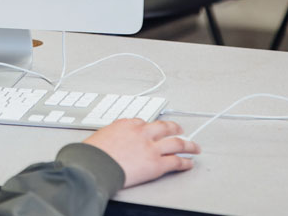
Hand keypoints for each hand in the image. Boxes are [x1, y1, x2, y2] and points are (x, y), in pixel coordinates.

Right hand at [83, 118, 199, 187]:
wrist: (94, 164)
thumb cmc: (93, 152)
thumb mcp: (101, 136)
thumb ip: (113, 136)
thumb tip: (112, 142)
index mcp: (127, 124)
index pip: (143, 122)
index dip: (150, 127)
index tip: (153, 129)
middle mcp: (142, 132)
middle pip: (165, 127)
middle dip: (175, 128)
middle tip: (180, 130)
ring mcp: (151, 147)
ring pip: (177, 142)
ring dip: (188, 144)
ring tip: (194, 147)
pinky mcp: (157, 163)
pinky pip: (176, 161)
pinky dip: (185, 162)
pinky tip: (189, 163)